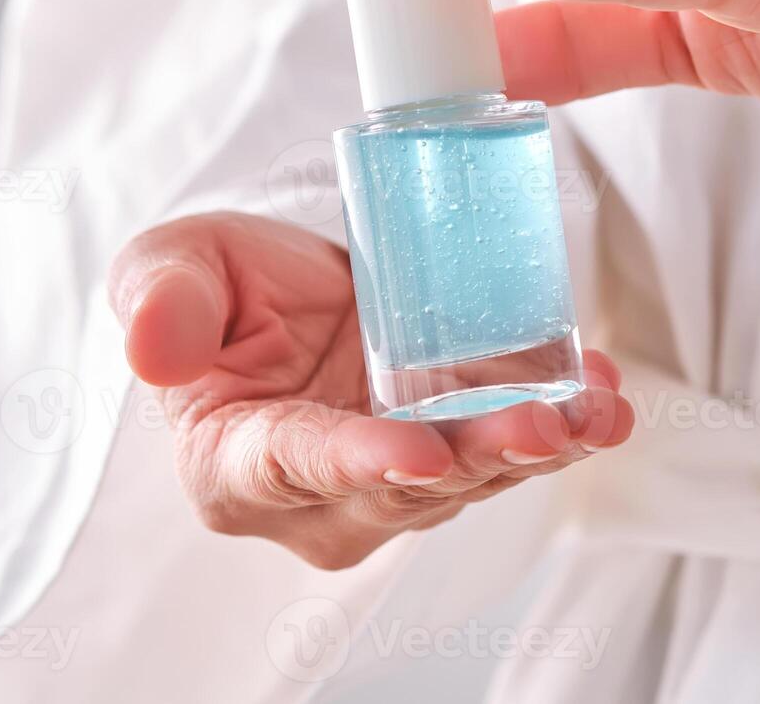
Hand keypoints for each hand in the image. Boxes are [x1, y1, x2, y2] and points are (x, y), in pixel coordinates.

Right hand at [108, 212, 632, 569]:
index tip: (417, 451)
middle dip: (478, 458)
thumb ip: (162, 300)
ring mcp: (402, 481)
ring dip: (540, 446)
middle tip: (538, 425)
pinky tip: (607, 397)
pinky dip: (570, 423)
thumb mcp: (177, 265)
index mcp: (238, 460)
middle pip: (408, 486)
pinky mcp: (462, 451)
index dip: (359, 461)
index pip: (298, 465)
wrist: (299, 288)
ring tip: (593, 411)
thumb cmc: (229, 285)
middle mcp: (324, 494)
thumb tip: (152, 347)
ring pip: (476, 475)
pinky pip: (519, 448)